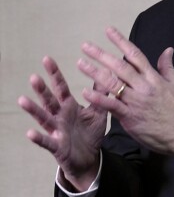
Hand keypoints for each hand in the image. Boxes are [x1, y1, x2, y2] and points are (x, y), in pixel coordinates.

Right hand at [18, 57, 105, 190]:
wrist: (90, 157)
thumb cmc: (90, 133)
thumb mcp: (98, 111)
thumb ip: (100, 94)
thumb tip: (107, 72)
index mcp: (69, 106)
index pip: (60, 87)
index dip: (54, 74)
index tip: (47, 59)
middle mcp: (59, 116)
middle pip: (49, 100)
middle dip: (41, 89)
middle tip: (34, 76)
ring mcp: (56, 130)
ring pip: (43, 118)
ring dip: (33, 110)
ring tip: (23, 100)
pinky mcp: (57, 146)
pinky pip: (47, 142)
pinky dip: (38, 138)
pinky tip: (30, 133)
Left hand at [78, 26, 173, 156]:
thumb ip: (167, 67)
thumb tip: (168, 50)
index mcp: (153, 78)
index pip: (135, 55)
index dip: (121, 42)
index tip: (109, 31)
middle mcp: (143, 87)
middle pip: (120, 67)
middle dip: (102, 55)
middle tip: (86, 46)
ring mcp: (136, 102)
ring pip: (113, 84)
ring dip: (95, 73)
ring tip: (81, 64)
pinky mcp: (130, 117)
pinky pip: (112, 106)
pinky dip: (99, 99)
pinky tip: (86, 92)